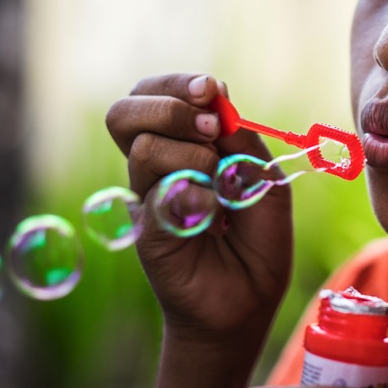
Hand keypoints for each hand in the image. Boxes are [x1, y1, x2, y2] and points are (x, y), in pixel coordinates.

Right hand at [105, 73, 292, 344]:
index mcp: (181, 146)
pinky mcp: (146, 229)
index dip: (177, 84)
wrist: (248, 303)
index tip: (212, 91)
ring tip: (219, 181)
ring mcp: (146, 197)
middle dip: (171, 105)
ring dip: (193, 153)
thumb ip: (244, 141)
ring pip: (144, 146)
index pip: (154, 95)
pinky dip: (196, 194)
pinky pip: (159, 192)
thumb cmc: (256, 243)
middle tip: (211, 127)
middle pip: (123, 112)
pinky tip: (212, 217)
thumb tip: (219, 102)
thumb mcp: (265, 180)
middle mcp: (155, 167)